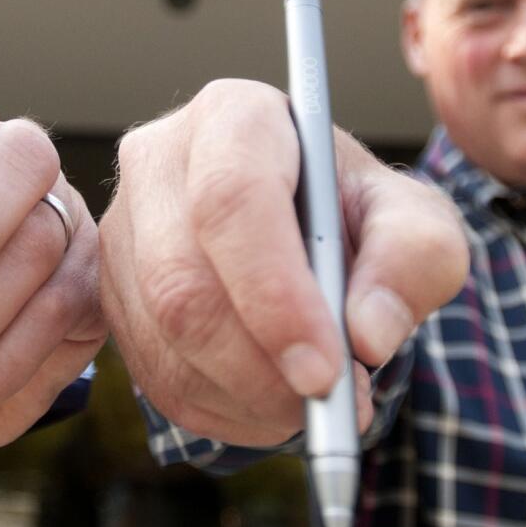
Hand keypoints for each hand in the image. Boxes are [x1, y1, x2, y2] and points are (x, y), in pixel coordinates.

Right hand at [100, 79, 466, 446]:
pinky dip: (222, 409)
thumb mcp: (413, 219)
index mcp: (234, 117)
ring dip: (246, 394)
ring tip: (313, 401)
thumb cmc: (354, 212)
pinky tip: (270, 400)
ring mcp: (123, 230)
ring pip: (162, 336)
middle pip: (180, 278)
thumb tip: (367, 333)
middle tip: (329, 403)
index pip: (230, 199)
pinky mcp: (111, 293)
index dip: (272, 293)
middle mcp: (159, 162)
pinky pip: (152, 373)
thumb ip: (414, 259)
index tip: (325, 369)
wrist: (307, 229)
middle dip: (257, 364)